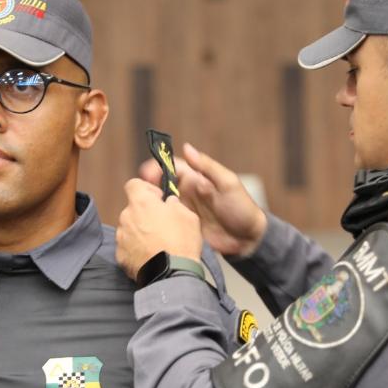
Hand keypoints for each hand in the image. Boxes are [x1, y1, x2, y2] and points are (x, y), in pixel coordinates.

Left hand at [116, 178, 203, 279]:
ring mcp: (121, 237)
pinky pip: (127, 246)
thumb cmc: (181, 242)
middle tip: (161, 225)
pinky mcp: (120, 256)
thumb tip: (168, 203)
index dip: (145, 189)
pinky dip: (135, 249)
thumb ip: (174, 204)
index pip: (133, 184)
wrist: (172, 274)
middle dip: (144, 214)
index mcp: (142, 203)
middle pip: (132, 209)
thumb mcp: (188, 215)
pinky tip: (150, 255)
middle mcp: (126, 217)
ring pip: (129, 228)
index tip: (157, 199)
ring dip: (139, 231)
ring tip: (156, 243)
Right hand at [140, 143, 266, 256]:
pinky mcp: (182, 228)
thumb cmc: (242, 208)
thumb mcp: (228, 183)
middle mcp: (186, 193)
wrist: (248, 240)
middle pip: (160, 185)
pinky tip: (148, 223)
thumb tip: (186, 147)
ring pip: (160, 203)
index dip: (157, 167)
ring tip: (139, 207)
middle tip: (139, 193)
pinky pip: (165, 222)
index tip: (146, 173)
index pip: (171, 167)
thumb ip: (207, 166)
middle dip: (147, 186)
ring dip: (149, 204)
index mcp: (196, 179)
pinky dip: (155, 220)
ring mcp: (183, 211)